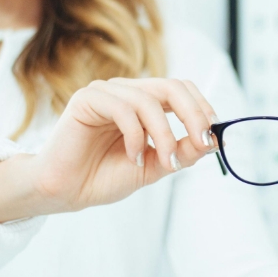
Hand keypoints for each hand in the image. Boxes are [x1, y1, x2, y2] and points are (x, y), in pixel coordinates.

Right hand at [0, 78, 218, 221]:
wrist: (65, 192)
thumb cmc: (104, 176)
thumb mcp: (154, 165)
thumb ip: (181, 151)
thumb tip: (213, 140)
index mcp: (144, 102)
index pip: (181, 89)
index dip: (201, 107)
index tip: (213, 133)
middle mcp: (127, 91)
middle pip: (171, 86)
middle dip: (192, 114)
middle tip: (201, 141)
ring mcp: (107, 92)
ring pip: (149, 99)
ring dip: (164, 133)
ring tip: (163, 161)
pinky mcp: (87, 99)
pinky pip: (123, 108)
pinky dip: (136, 134)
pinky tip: (132, 156)